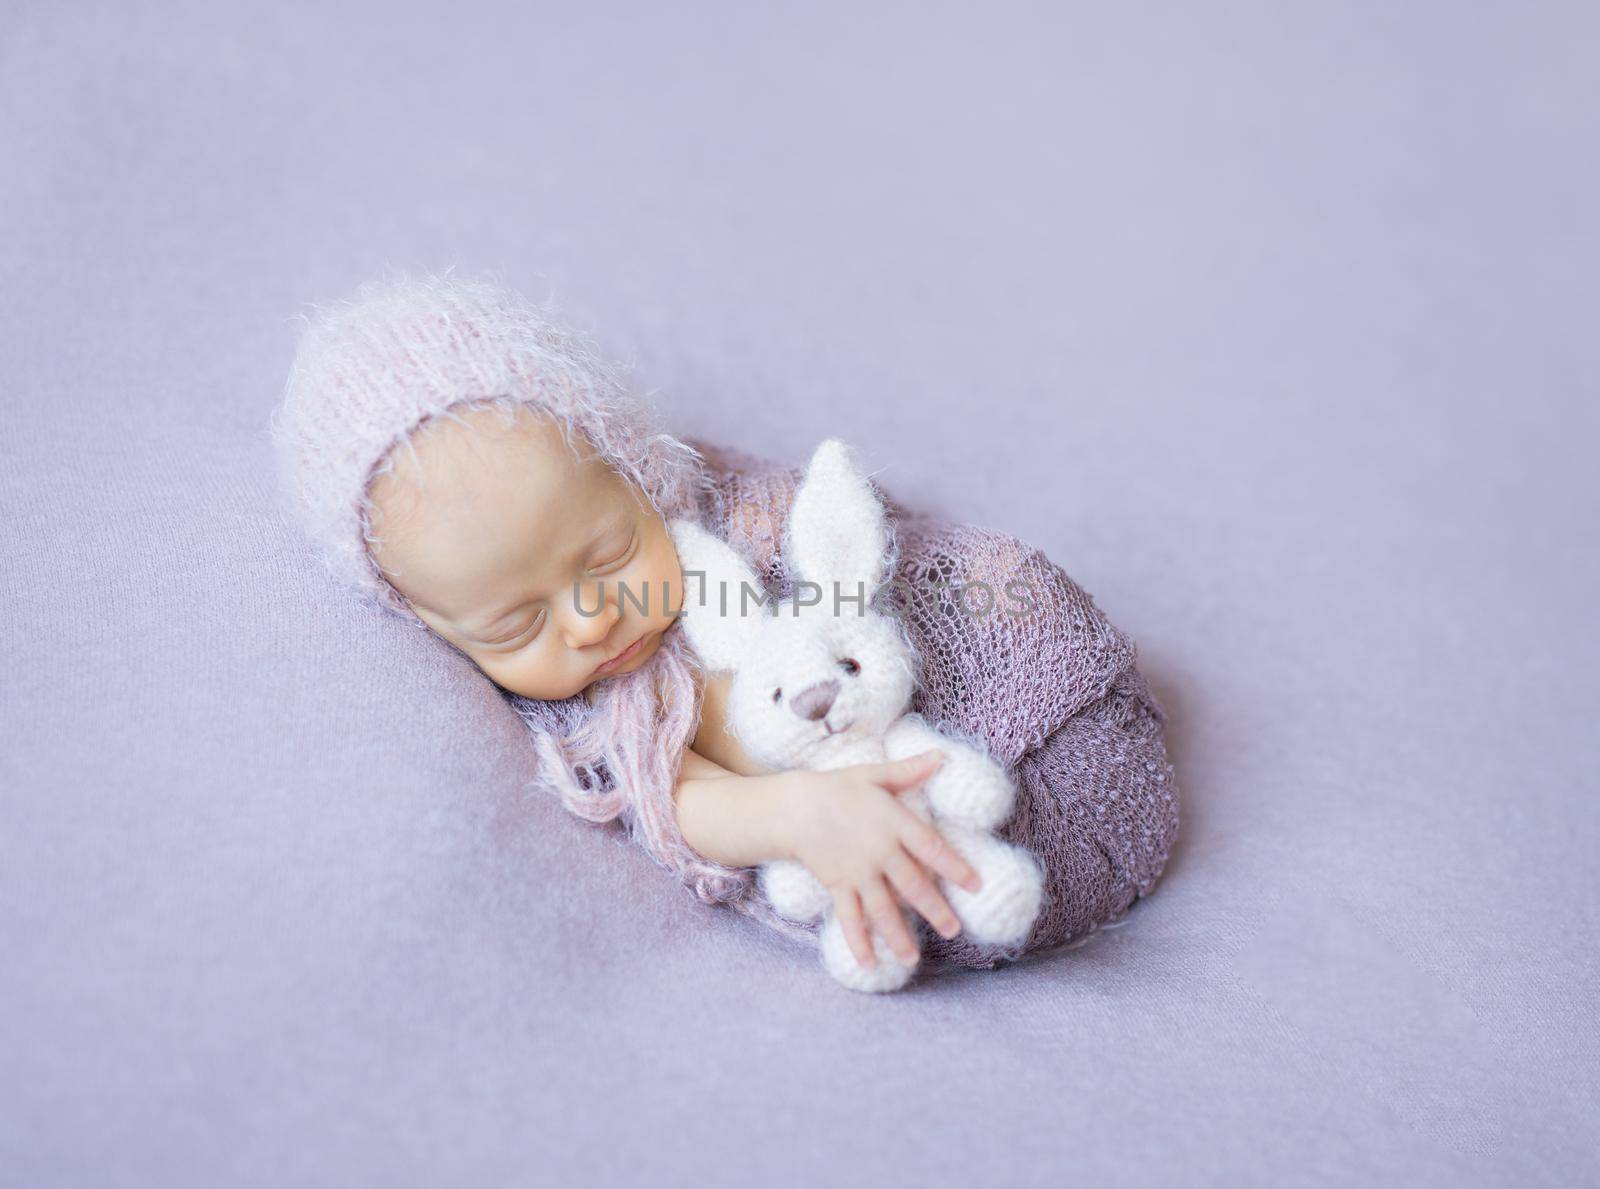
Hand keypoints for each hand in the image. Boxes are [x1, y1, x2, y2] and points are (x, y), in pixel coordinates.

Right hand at [779, 750, 983, 969]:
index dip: (955, 866)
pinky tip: (870, 964)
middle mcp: (879, 851)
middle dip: (935, 909)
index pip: (931, 847)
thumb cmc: (838, 787)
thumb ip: (909, 771)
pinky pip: (850, 917)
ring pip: (883, 908)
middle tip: (954, 930)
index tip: (976, 884)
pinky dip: (858, 941)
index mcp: (893, 822)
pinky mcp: (838, 885)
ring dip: (898, 935)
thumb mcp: (875, 775)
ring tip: (913, 959)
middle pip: (913, 884)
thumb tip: (943, 757)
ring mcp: (858, 871)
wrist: (794, 806)